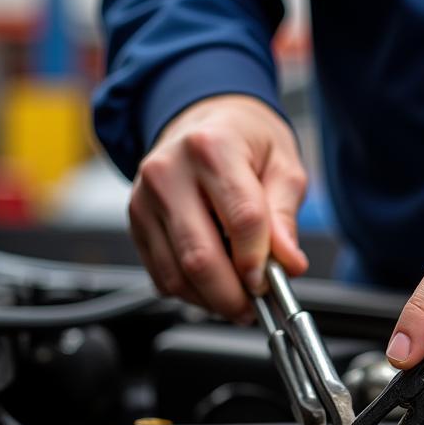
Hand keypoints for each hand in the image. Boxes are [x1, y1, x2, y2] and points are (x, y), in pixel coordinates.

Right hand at [128, 94, 307, 320]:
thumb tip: (288, 262)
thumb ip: (285, 216)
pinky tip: (214, 287)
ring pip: (176, 273)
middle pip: (200, 255)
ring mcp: (145, 198)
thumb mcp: (283, 164)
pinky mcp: (135, 221)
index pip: (241, 219)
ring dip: (211, 300)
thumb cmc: (246, 139)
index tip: (272, 280)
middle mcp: (169, 172)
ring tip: (239, 300)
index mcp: (212, 148)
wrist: (203, 118)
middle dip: (233, 295)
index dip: (259, 260)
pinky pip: (160, 274)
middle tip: (256, 306)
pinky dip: (190, 292)